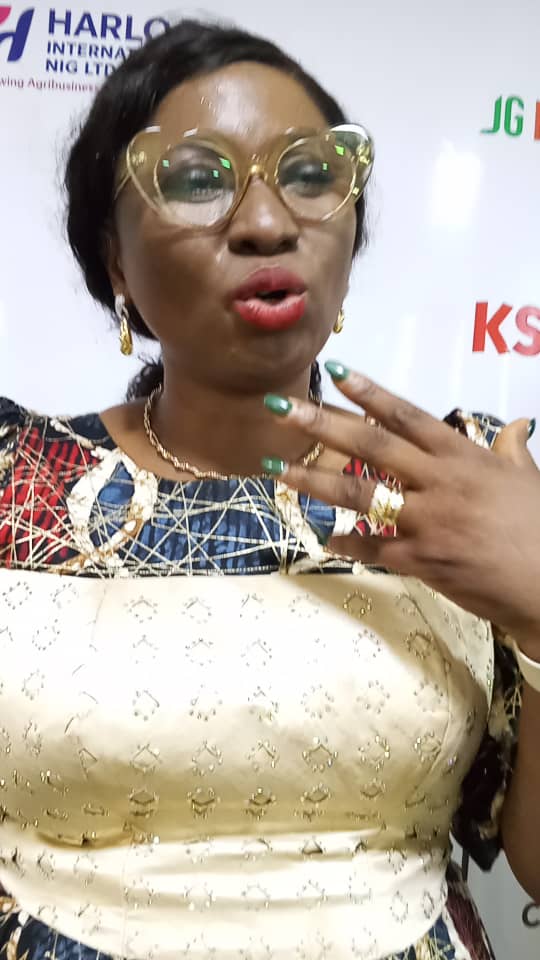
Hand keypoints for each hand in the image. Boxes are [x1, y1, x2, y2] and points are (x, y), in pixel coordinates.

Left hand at [263, 364, 539, 655]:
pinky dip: (347, 544)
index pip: (407, 415)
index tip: (336, 371)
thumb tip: (517, 425)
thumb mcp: (528, 480)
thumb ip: (512, 451)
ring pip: (359, 493)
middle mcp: (439, 481)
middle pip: (371, 444)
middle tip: (281, 406)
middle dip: (321, 422)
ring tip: (276, 468)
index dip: (370, 392)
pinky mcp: (422, 560)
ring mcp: (428, 520)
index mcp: (463, 456)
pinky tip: (325, 539)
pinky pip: (373, 549)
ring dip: (313, 479)